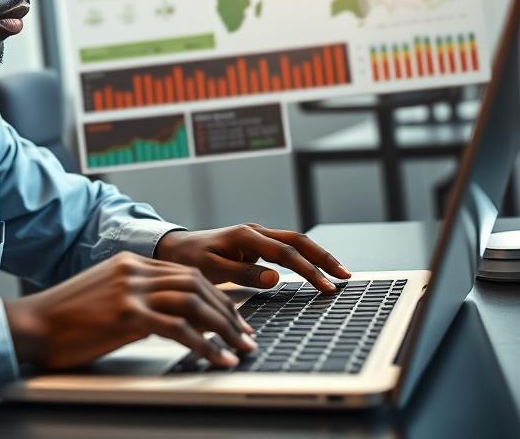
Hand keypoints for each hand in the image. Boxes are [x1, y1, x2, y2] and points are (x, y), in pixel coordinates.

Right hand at [3, 251, 256, 369]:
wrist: (30, 324)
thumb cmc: (63, 321)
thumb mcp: (105, 299)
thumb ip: (137, 300)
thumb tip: (169, 320)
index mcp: (130, 263)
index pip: (187, 273)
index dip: (217, 296)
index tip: (234, 319)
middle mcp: (134, 270)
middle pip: (197, 284)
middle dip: (229, 312)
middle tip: (246, 336)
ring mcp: (130, 290)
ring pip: (194, 302)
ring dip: (225, 328)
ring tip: (240, 349)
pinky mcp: (126, 314)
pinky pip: (178, 329)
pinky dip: (205, 346)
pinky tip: (218, 359)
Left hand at [154, 224, 350, 292]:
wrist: (174, 248)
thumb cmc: (189, 259)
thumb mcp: (210, 269)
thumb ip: (242, 273)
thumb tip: (275, 278)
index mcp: (245, 235)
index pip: (285, 252)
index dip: (308, 270)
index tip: (325, 286)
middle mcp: (254, 232)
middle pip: (298, 241)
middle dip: (323, 258)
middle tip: (345, 276)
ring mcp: (256, 237)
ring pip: (295, 243)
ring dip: (317, 257)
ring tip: (338, 273)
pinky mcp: (256, 245)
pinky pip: (286, 249)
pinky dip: (304, 258)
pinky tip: (316, 270)